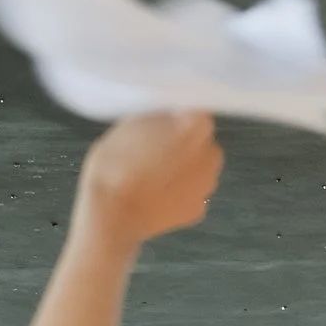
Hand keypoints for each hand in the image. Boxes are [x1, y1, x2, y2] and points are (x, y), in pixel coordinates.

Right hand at [73, 110, 223, 251]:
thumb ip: (159, 115)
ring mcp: (208, 185)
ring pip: (198, 167)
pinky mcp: (199, 210)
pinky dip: (178, 192)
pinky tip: (156, 193)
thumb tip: (168, 115)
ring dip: (182, 166)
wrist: (112, 215)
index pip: (195, 109)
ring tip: (151, 172)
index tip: (162, 117)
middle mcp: (212, 154)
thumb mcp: (132, 122)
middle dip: (182, 140)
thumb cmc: (116, 163)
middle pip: (200, 139)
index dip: (177, 113)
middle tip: (153, 146)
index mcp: (198, 126)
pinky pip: (190, 192)